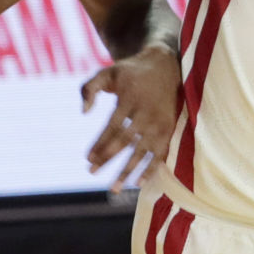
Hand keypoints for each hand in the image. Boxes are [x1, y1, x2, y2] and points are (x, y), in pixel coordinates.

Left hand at [80, 44, 180, 191]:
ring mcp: (160, 122)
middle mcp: (146, 111)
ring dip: (127, 171)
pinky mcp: (170, 129)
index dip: (99, 144)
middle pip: (125, 141)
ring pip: (142, 151)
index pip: (112, 126)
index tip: (87, 158)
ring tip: (113, 188)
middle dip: (107, 158)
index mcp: (130, 97)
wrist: (166, 65)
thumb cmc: (130, 72)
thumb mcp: (107, 72)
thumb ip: (89, 88)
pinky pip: (160, 153)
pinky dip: (151, 169)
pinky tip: (138, 183)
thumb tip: (84, 112)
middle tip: (91, 172)